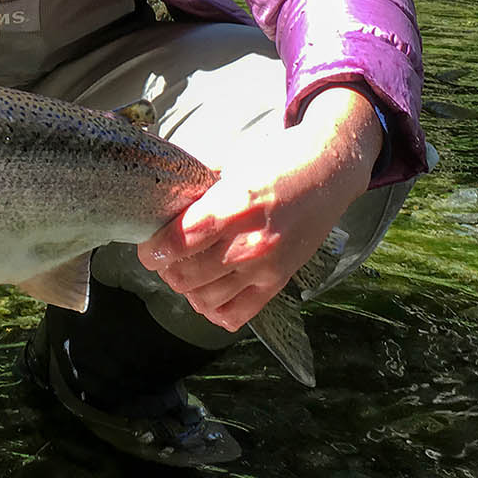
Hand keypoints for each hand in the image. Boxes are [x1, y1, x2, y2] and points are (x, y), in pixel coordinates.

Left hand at [138, 86, 382, 330]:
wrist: (329, 172)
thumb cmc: (278, 162)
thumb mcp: (232, 164)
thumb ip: (199, 190)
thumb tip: (162, 205)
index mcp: (233, 206)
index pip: (177, 243)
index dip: (152, 251)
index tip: (148, 247)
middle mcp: (249, 243)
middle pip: (185, 277)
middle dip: (167, 269)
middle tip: (167, 257)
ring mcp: (265, 267)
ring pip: (204, 300)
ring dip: (188, 289)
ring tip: (188, 270)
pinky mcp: (279, 282)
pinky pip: (235, 315)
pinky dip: (214, 309)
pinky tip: (211, 290)